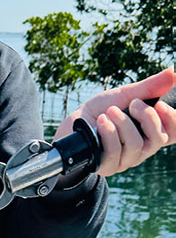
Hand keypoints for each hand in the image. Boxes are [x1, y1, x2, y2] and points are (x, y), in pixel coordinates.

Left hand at [54, 67, 175, 177]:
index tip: (160, 105)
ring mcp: (124, 159)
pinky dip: (108, 133)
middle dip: (147, 118)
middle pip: (159, 139)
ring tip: (109, 111)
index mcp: (149, 133)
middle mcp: (141, 149)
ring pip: (136, 145)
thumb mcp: (125, 95)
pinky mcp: (106, 165)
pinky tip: (100, 122)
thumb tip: (173, 72)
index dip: (173, 121)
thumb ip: (149, 87)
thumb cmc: (100, 110)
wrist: (71, 124)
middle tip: (133, 103)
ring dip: (123, 123)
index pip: (173, 134)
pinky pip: (115, 152)